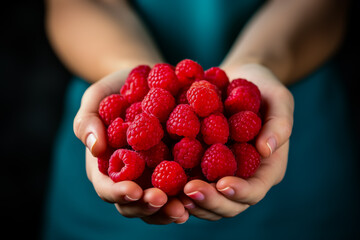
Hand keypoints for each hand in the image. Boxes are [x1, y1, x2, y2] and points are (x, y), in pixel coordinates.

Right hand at [74, 70, 188, 223]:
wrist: (147, 79)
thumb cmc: (116, 89)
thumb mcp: (97, 97)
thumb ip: (87, 120)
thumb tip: (95, 148)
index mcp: (106, 165)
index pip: (108, 187)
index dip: (118, 193)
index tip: (134, 191)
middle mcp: (130, 176)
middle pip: (134, 203)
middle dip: (147, 207)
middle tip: (163, 201)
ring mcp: (153, 174)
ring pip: (158, 202)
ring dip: (169, 209)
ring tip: (183, 209)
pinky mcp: (175, 166)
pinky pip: (180, 186)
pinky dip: (187, 193)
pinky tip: (200, 192)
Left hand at [179, 63, 293, 219]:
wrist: (238, 80)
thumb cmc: (263, 88)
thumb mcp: (278, 98)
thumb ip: (279, 123)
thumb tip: (266, 150)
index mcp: (266, 168)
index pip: (255, 190)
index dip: (240, 192)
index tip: (222, 183)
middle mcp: (242, 177)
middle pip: (229, 205)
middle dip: (210, 201)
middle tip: (188, 190)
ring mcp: (220, 173)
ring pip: (208, 201)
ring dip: (191, 201)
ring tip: (172, 192)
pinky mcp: (201, 165)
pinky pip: (190, 181)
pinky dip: (177, 186)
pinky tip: (161, 180)